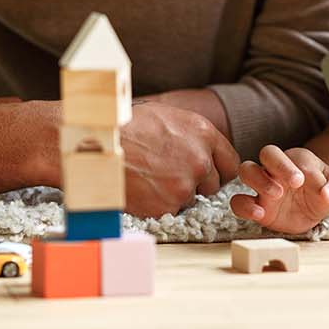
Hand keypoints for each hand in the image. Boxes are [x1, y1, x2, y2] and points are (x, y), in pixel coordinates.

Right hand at [118, 103, 238, 217]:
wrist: (98, 144)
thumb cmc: (128, 126)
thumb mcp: (169, 117)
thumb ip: (194, 135)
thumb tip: (207, 150)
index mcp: (204, 134)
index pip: (230, 163)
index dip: (217, 169)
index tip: (206, 173)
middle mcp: (200, 161)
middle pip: (212, 185)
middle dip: (195, 183)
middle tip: (168, 174)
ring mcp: (184, 185)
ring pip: (191, 199)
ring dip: (176, 194)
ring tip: (150, 178)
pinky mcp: (167, 206)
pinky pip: (171, 211)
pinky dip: (158, 205)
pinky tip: (142, 189)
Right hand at [228, 145, 328, 234]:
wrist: (314, 208)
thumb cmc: (324, 189)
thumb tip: (327, 193)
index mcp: (298, 159)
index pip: (295, 157)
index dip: (301, 168)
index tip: (306, 181)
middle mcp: (277, 168)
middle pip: (267, 152)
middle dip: (279, 165)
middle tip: (295, 183)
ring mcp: (264, 186)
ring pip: (247, 170)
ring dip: (258, 180)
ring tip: (276, 195)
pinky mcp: (255, 205)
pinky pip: (238, 202)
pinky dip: (244, 206)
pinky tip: (259, 214)